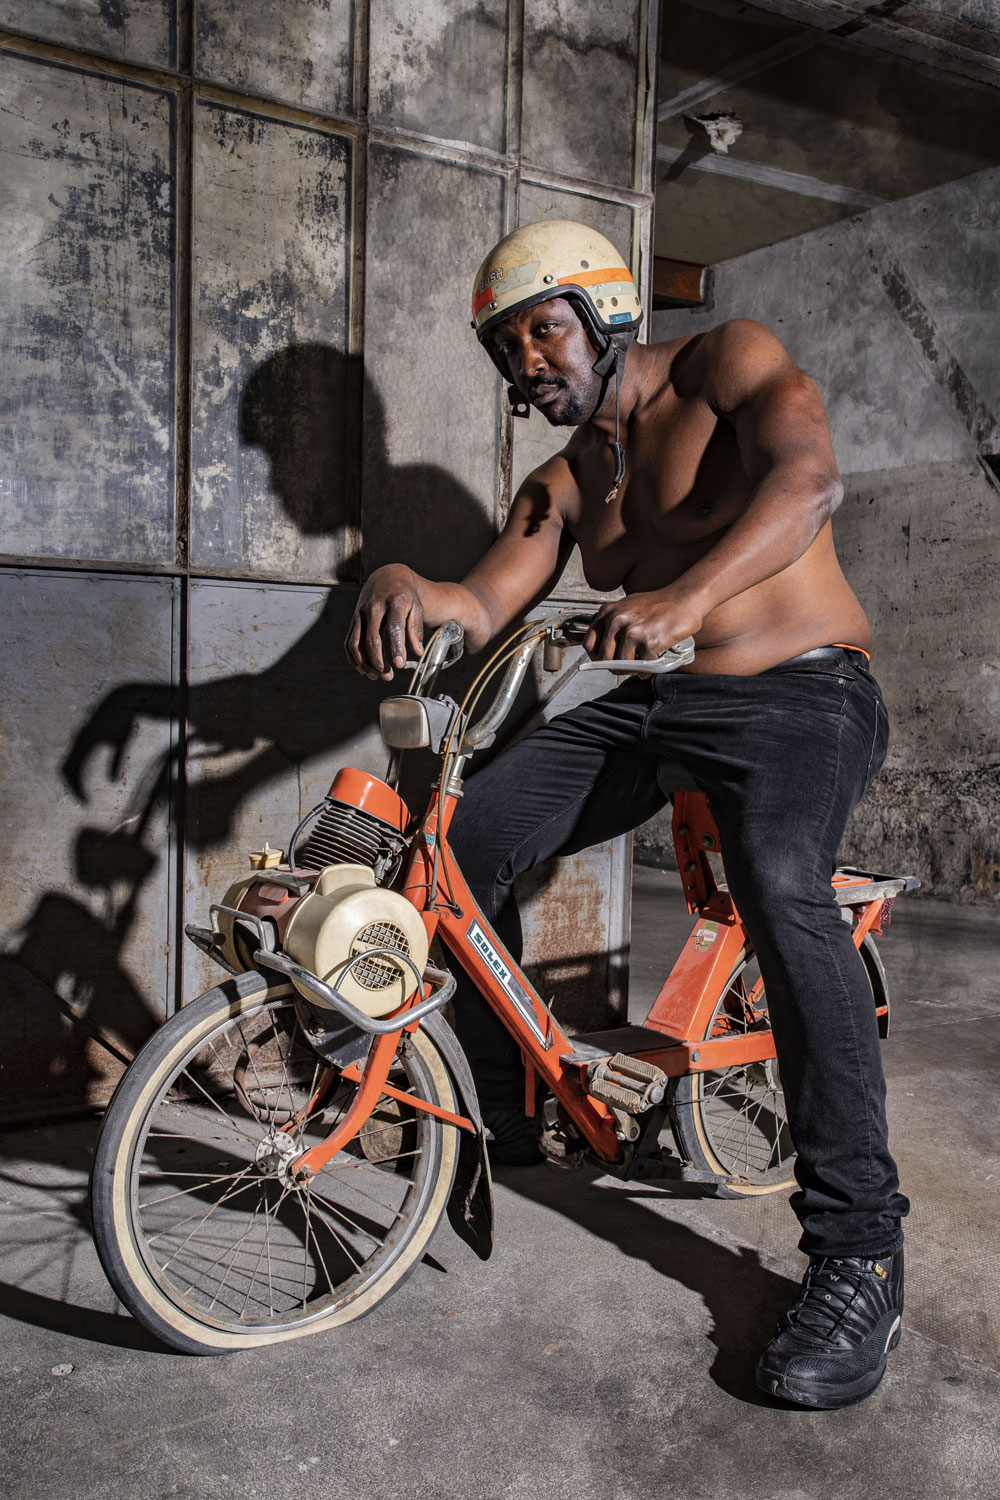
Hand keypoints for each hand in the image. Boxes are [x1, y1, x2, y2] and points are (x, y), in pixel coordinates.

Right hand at [346, 566, 424, 680]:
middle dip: (379, 661)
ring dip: (365, 663)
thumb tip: (418, 652)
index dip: (396, 648)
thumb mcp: (416, 607)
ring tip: (376, 675)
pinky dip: (354, 658)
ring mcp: (360, 613)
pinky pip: (349, 641)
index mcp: (394, 603)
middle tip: (388, 676)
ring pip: (357, 642)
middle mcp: (374, 607)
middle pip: (372, 638)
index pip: (393, 628)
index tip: (399, 665)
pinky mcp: (353, 620)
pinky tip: (364, 669)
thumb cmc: (404, 595)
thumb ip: (416, 629)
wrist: (387, 578)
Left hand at [583, 589, 703, 663]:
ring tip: (640, 667)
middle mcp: (617, 621)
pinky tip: (651, 667)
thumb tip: (604, 650)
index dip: (595, 657)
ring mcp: (633, 632)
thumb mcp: (628, 606)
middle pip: (604, 658)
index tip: (604, 662)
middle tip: (625, 669)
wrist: (687, 598)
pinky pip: (643, 667)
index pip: (590, 643)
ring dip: (631, 670)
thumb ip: (614, 623)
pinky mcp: (650, 643)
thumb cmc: (660, 603)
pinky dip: (647, 671)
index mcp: (608, 612)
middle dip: (614, 667)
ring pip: (622, 664)